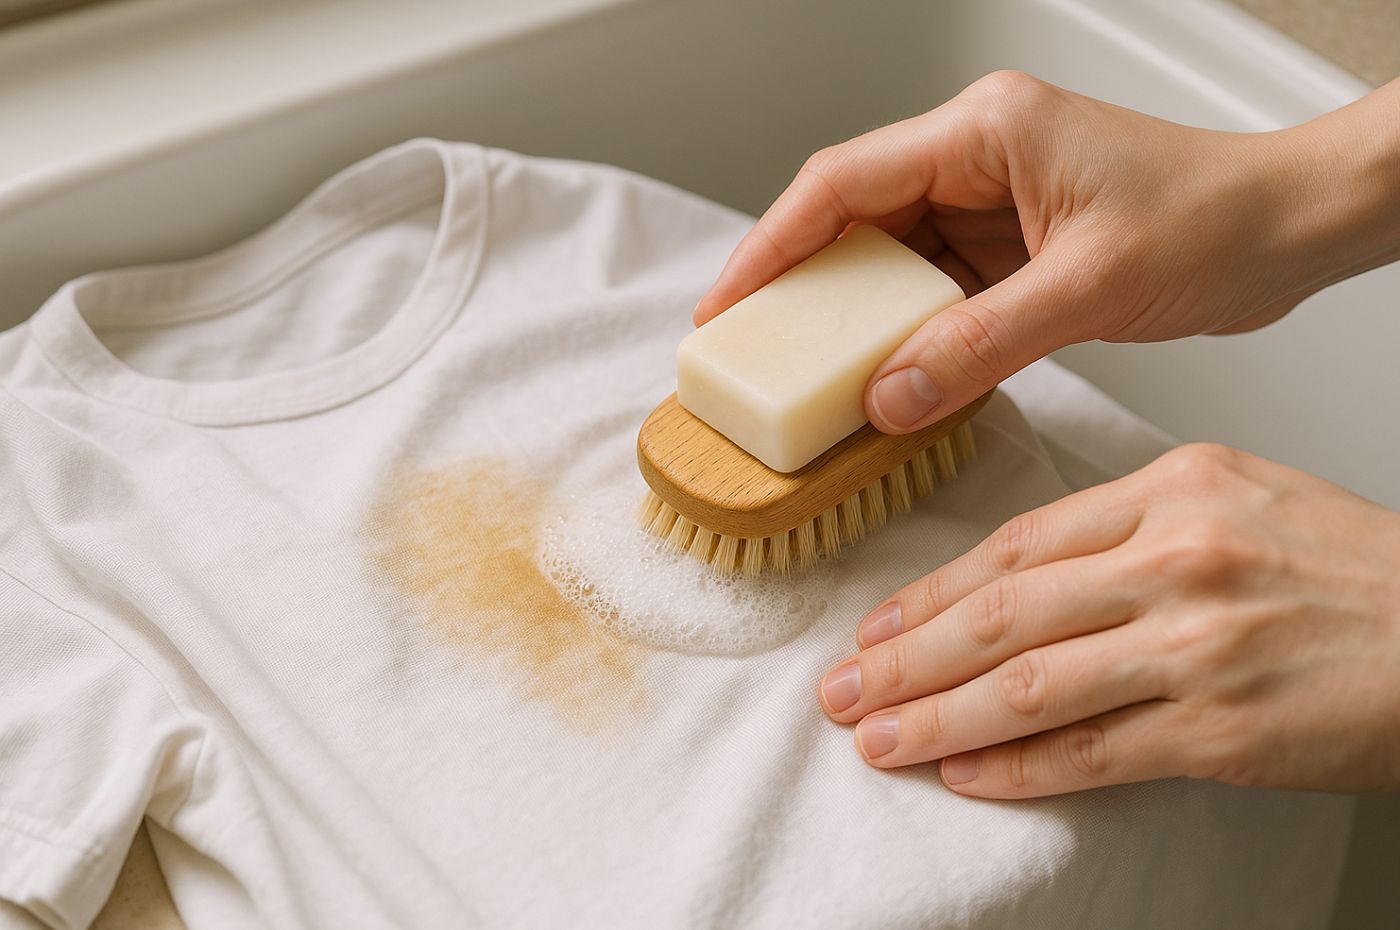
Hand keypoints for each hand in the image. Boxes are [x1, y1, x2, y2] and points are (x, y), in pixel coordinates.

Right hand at [695, 73, 1399, 433]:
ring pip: (887, 263)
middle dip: (798, 289)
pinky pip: (932, 294)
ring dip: (851, 322)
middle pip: (851, 222)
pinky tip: (884, 379)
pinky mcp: (1009, 250)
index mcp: (984, 133)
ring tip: (806, 379)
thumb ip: (980, 344)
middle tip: (750, 353)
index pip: (842, 185)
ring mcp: (991, 205)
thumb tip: (890, 395)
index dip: (771, 247)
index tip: (727, 307)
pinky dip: (905, 338)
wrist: (1288, 230)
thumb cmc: (1216, 218)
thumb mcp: (1089, 287)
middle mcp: (976, 159)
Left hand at [817, 443, 1399, 796]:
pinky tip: (965, 775)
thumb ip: (1125, 528)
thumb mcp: (1234, 502)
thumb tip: (1014, 580)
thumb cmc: (1348, 571)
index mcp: (1173, 490)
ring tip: (878, 739)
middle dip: (906, 659)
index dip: (930, 593)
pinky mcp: (1225, 729)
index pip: (1016, 546)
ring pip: (1031, 684)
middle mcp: (1178, 559)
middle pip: (1003, 613)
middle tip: (844, 689)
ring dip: (939, 719)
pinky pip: (1095, 752)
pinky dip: (1020, 767)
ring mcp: (1200, 645)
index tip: (875, 626)